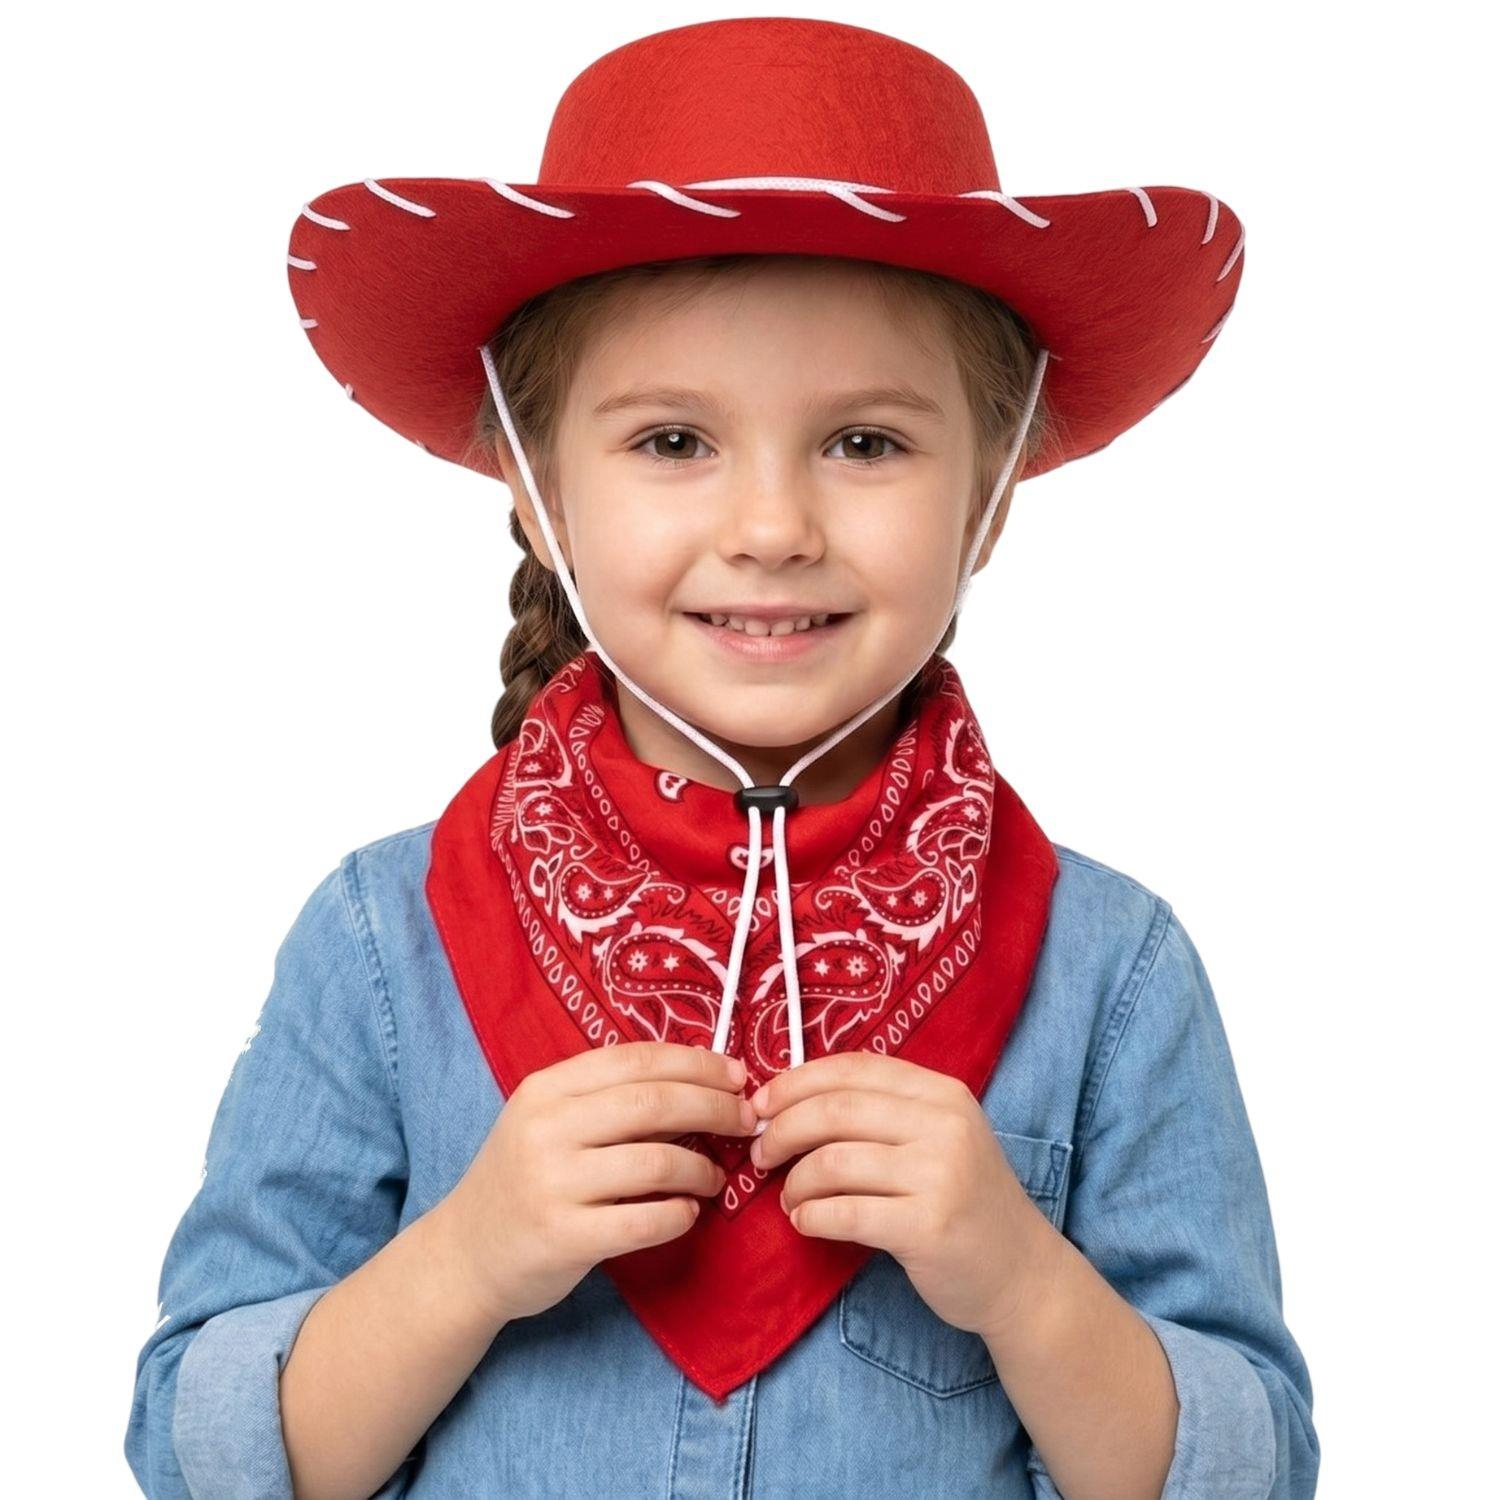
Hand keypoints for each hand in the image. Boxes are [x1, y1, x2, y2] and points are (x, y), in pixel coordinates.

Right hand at [439, 1041, 759, 1325]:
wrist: (465, 1254)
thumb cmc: (524, 1178)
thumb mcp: (549, 1121)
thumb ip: (608, 1098)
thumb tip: (702, 1083)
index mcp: (546, 1089)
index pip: (635, 1059)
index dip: (696, 1063)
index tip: (736, 1075)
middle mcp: (546, 1129)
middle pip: (653, 1103)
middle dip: (714, 1107)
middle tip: (746, 1121)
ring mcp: (552, 1184)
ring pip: (656, 1162)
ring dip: (702, 1167)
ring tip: (714, 1177)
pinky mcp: (564, 1238)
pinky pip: (645, 1220)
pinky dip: (680, 1214)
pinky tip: (688, 1212)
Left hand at [749, 1051, 1054, 1337]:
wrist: (1022, 1274)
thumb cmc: (964, 1201)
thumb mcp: (937, 1138)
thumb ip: (881, 1114)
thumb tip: (787, 1104)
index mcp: (942, 1093)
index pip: (854, 1069)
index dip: (796, 1082)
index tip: (761, 1105)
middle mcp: (944, 1125)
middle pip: (836, 1110)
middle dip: (783, 1130)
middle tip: (760, 1154)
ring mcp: (939, 1176)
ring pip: (833, 1162)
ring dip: (796, 1181)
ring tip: (790, 1198)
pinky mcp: (928, 1228)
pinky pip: (845, 1213)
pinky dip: (811, 1216)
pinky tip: (805, 1222)